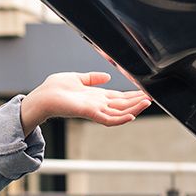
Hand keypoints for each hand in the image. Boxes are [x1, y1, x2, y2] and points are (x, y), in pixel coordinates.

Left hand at [20, 72, 150, 133]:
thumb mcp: (77, 78)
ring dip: (134, 109)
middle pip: (123, 105)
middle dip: (138, 102)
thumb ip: (92, 78)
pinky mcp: (89, 113)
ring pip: (120, 112)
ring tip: (147, 103)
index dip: (132, 95)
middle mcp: (98, 104)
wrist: (42, 97)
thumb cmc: (55, 89)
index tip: (146, 92)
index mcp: (96, 96)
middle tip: (153, 98)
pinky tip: (131, 116)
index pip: (119, 97)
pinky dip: (121, 119)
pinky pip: (108, 119)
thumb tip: (107, 76)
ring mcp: (94, 110)